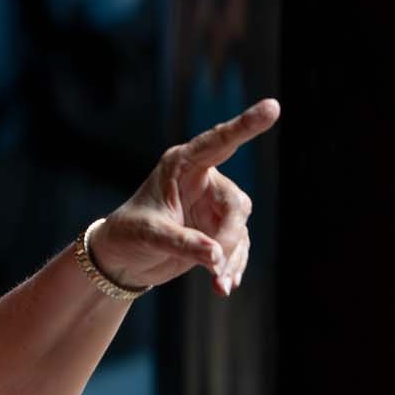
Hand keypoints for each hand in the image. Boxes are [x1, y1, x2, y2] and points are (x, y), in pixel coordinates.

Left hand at [91, 98, 280, 296]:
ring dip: (232, 257)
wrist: (121, 259)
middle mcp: (202, 180)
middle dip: (230, 235)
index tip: (273, 107)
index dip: (246, 125)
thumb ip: (183, 243)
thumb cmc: (128, 235)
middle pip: (236, 203)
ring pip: (239, 227)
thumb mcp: (150, 236)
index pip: (219, 142)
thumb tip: (217, 257)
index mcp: (182, 165)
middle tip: (214, 265)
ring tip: (219, 284)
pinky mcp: (217, 229)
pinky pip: (238, 246)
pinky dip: (233, 266)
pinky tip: (224, 286)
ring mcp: (212, 206)